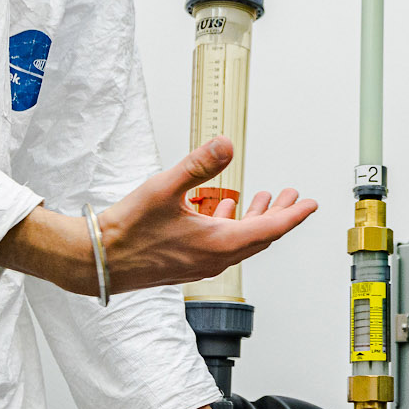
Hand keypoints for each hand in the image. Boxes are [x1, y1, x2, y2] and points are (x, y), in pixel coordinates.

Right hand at [0, 137, 315, 296]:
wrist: (97, 261)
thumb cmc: (127, 231)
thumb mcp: (164, 189)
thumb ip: (198, 165)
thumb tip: (226, 145)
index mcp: (217, 244)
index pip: (269, 229)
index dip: (293, 215)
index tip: (310, 204)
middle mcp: (214, 259)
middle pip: (260, 237)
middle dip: (279, 214)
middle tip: (293, 196)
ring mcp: (201, 264)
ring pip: (240, 242)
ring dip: (254, 219)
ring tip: (262, 197)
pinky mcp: (187, 263)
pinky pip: (221, 245)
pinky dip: (230, 226)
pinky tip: (220, 209)